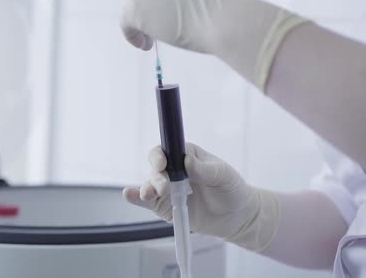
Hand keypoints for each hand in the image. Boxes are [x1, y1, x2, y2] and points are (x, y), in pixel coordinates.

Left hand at [120, 0, 306, 88]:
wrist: (222, 20)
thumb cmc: (221, 13)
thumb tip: (172, 15)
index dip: (160, 1)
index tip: (168, 16)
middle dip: (150, 13)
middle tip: (162, 32)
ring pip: (136, 10)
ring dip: (145, 26)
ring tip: (156, 40)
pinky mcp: (135, 9)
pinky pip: (127, 25)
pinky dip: (133, 37)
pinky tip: (146, 45)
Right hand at [123, 142, 279, 250]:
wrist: (236, 215)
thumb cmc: (231, 188)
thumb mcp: (223, 175)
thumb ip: (204, 169)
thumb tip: (187, 162)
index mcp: (187, 155)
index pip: (167, 149)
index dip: (160, 155)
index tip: (162, 164)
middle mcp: (174, 170)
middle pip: (156, 168)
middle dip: (157, 176)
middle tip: (164, 188)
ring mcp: (168, 189)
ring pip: (150, 184)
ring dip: (147, 188)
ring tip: (150, 195)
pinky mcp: (165, 206)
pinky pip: (148, 201)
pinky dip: (136, 197)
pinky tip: (129, 194)